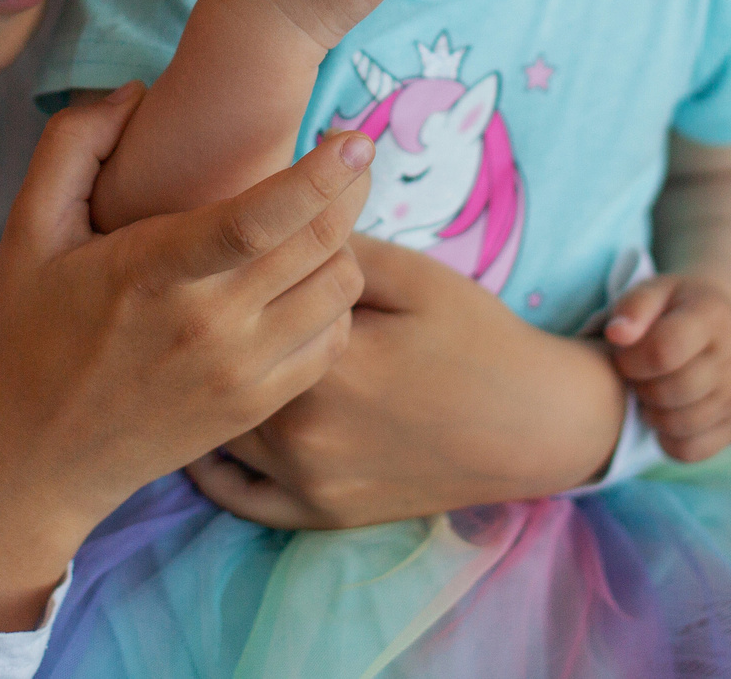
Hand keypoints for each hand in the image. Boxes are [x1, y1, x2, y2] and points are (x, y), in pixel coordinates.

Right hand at [0, 85, 372, 629]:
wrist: (39, 458)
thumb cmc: (33, 331)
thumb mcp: (28, 229)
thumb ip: (73, 145)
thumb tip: (137, 90)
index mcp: (155, 273)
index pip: (256, 219)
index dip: (318, 175)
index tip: (355, 137)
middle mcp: (209, 325)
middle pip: (318, 243)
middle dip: (351, 188)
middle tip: (353, 156)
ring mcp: (241, 371)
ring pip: (339, 288)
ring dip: (344, 241)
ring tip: (322, 218)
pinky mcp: (260, 405)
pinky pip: (332, 338)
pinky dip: (336, 300)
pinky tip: (308, 279)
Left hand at [188, 238, 625, 527]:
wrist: (533, 426)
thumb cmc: (476, 338)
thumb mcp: (414, 275)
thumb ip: (336, 247)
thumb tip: (274, 215)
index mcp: (329, 360)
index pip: (246, 307)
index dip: (232, 279)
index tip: (222, 256)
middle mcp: (308, 429)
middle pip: (226, 369)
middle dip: (214, 334)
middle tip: (201, 303)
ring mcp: (310, 480)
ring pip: (222, 429)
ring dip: (209, 391)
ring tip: (197, 351)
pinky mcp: (319, 514)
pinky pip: (239, 496)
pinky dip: (212, 467)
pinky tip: (205, 427)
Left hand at [603, 273, 730, 462]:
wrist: (724, 324)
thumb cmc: (675, 310)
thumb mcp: (654, 292)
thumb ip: (632, 307)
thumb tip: (616, 334)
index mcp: (710, 316)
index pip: (664, 351)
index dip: (632, 360)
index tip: (625, 356)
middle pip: (671, 391)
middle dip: (641, 387)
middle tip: (637, 376)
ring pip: (680, 424)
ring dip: (652, 414)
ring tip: (650, 392)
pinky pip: (692, 450)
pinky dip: (668, 441)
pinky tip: (664, 415)